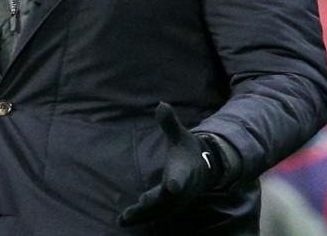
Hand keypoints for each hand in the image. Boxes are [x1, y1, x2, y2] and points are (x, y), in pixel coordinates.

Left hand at [118, 103, 224, 225]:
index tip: (173, 186)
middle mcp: (181, 189)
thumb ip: (169, 123)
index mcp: (183, 170)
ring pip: (159, 210)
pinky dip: (140, 218)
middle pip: (168, 198)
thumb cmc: (187, 150)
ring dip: (142, 215)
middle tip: (142, 204)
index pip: (180, 176)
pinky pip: (154, 215)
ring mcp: (175, 201)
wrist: (203, 170)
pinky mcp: (168, 207)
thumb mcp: (180, 135)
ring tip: (124, 219)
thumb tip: (161, 104)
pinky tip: (123, 222)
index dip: (176, 181)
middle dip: (156, 201)